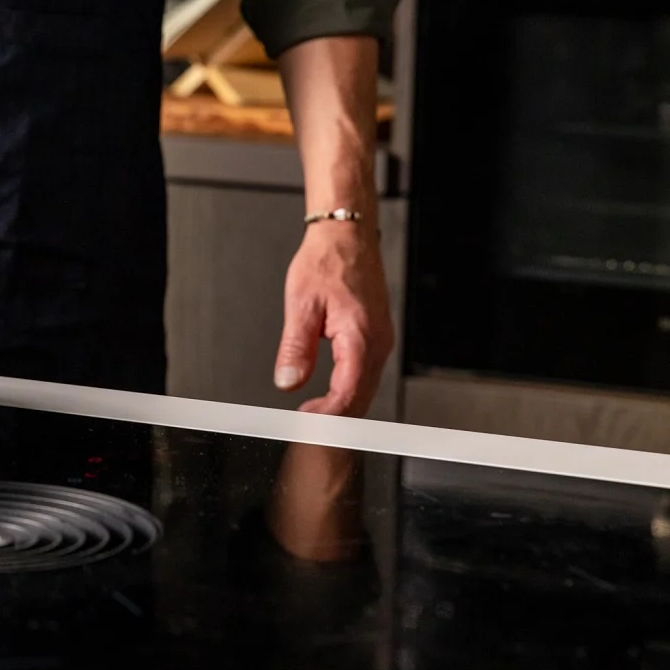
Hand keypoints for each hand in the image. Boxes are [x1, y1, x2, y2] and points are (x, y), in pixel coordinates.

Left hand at [273, 222, 392, 417]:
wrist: (346, 237)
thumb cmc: (327, 262)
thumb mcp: (301, 304)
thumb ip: (295, 348)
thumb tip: (288, 381)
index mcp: (360, 337)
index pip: (347, 393)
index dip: (327, 417)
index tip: (305, 425)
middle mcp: (377, 342)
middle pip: (361, 398)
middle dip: (336, 420)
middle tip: (307, 432)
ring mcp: (380, 341)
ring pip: (366, 389)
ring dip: (343, 407)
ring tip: (314, 418)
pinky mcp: (376, 337)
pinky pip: (366, 374)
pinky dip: (350, 391)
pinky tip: (331, 397)